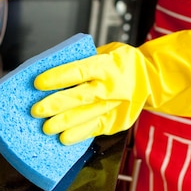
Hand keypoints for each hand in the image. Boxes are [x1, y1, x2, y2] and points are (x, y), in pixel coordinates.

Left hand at [30, 29, 190, 144]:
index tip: (38, 82)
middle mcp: (112, 87)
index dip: (57, 77)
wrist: (154, 79)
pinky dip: (78, 134)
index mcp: (107, 65)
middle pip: (80, 97)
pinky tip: (63, 138)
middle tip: (36, 110)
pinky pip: (95, 129)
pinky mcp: (117, 122)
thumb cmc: (123, 63)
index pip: (78, 71)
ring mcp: (115, 106)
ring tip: (45, 128)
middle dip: (55, 104)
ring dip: (64, 123)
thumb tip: (51, 70)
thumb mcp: (107, 52)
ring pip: (86, 116)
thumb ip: (83, 60)